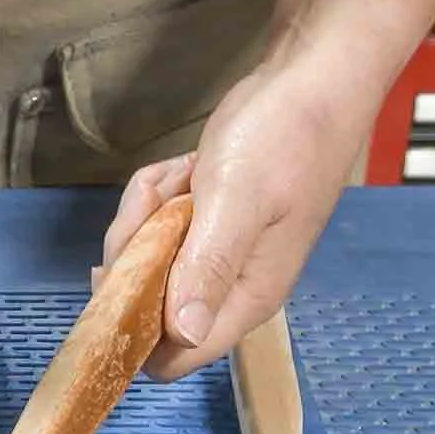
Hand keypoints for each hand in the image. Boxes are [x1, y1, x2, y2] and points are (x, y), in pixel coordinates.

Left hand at [97, 54, 365, 381]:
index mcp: (245, 299)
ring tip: (184, 175)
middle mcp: (232, 290)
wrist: (316, 75)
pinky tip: (187, 168)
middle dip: (137, 253)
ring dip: (150, 214)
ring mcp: (222, 258)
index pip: (173, 358)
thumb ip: (208, 268)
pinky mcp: (214, 228)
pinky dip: (162, 196)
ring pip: (151, 262)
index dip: (133, 328)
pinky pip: (164, 228)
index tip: (118, 270)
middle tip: (159, 201)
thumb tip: (183, 335)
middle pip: (150, 307)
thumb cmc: (286, 135)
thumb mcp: (239, 198)